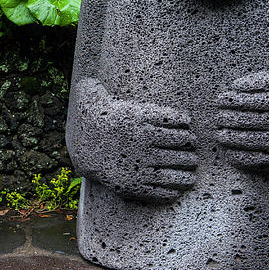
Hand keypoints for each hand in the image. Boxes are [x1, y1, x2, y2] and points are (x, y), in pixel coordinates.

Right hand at [68, 80, 197, 202]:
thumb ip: (104, 87)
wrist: (76, 149)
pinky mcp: (134, 183)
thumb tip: (97, 79)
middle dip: (190, 147)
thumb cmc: (93, 122)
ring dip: (187, 171)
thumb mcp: (96, 96)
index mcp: (139, 116)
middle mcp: (143, 139)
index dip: (186, 123)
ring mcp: (140, 163)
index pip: (177, 119)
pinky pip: (161, 189)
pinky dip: (172, 190)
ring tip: (191, 171)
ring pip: (176, 168)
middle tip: (192, 149)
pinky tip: (176, 188)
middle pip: (182, 144)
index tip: (187, 126)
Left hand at [215, 71, 268, 173]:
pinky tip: (227, 151)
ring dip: (227, 136)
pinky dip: (236, 155)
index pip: (248, 99)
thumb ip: (263, 80)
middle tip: (217, 116)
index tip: (221, 99)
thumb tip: (235, 86)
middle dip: (226, 117)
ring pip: (246, 139)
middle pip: (245, 119)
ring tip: (219, 133)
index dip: (231, 99)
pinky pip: (252, 159)